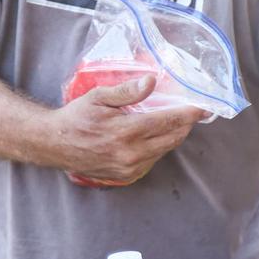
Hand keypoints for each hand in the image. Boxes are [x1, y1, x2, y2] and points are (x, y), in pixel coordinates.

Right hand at [49, 75, 207, 184]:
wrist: (55, 144)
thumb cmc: (76, 117)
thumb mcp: (98, 97)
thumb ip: (126, 91)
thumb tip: (151, 82)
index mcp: (125, 132)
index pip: (168, 121)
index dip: (189, 113)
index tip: (203, 106)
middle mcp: (130, 153)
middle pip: (173, 138)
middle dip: (187, 124)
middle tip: (195, 111)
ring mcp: (129, 168)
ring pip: (165, 150)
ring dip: (174, 135)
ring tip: (178, 120)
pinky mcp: (126, 176)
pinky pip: (153, 160)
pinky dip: (160, 147)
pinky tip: (158, 135)